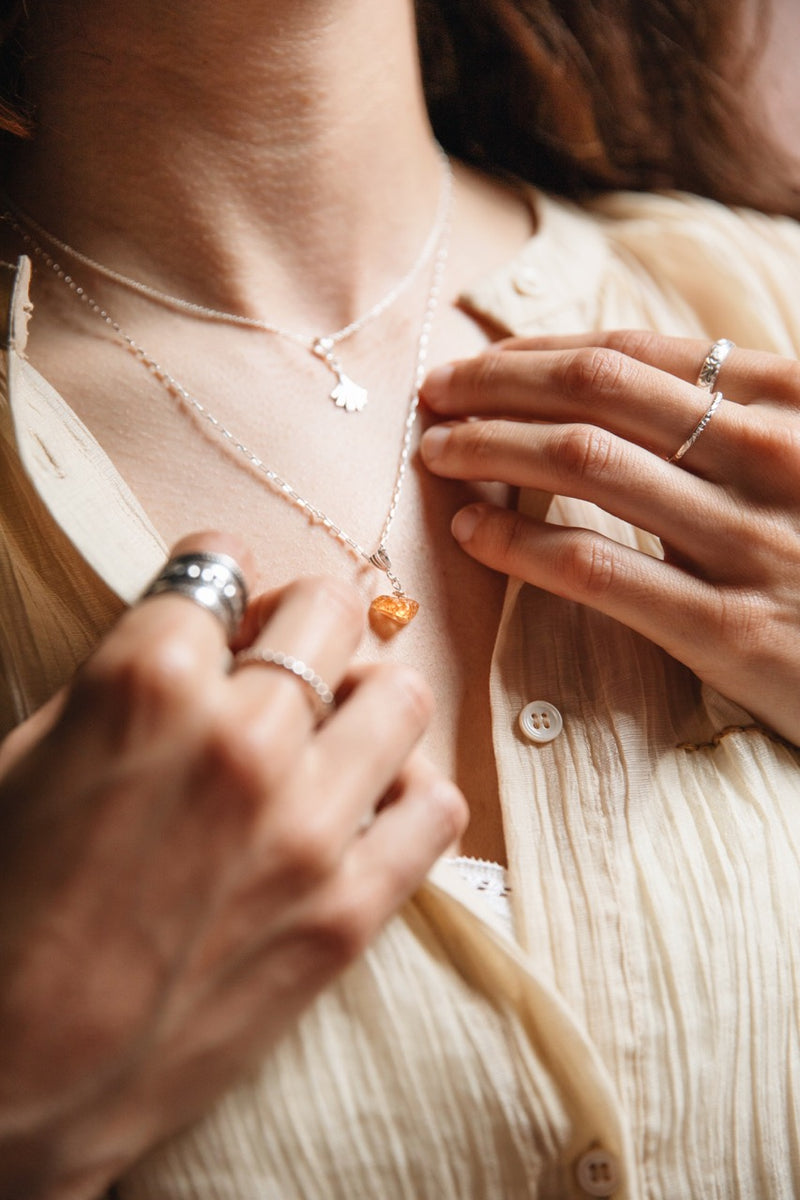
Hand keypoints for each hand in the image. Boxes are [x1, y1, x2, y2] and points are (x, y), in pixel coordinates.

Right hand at [0, 533, 465, 1199]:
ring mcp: (308, 826)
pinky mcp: (348, 912)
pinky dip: (409, 792)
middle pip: (330, 609)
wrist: (13, 1080)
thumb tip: (204, 633)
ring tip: (333, 727)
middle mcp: (241, 738)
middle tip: (284, 653)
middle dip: (304, 617)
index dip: (217, 578)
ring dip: (366, 696)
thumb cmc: (2, 913)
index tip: (224, 602)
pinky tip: (368, 806)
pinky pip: (437, 807)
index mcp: (145, 683)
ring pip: (400, 694)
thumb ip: (126, 678)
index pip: (220, 567)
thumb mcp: (30, 757)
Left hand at [420, 330, 799, 745]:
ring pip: (585, 466)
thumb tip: (624, 382)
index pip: (633, 354)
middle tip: (433, 395)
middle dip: (497, 385)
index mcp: (792, 402)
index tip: (477, 362)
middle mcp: (772, 456)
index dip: (538, 352)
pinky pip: (598, 568)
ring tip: (437, 452)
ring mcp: (753, 543)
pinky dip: (520, 542)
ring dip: (490, 449)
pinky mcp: (733, 631)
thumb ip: (740, 414)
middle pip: (596, 393)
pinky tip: (474, 533)